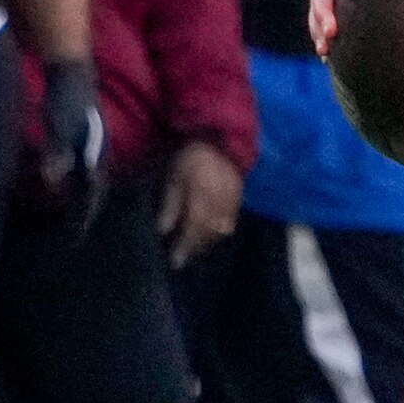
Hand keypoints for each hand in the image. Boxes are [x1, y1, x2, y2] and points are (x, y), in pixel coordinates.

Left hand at [39, 58, 106, 240]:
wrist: (72, 75)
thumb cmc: (66, 101)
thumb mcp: (60, 126)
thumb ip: (57, 152)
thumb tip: (52, 181)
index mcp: (96, 158)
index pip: (93, 196)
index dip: (84, 218)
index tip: (75, 239)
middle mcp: (98, 158)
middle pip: (93, 194)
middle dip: (84, 215)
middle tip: (72, 237)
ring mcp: (91, 151)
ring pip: (88, 184)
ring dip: (80, 202)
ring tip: (69, 219)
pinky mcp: (81, 145)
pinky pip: (80, 174)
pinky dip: (73, 187)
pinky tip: (64, 190)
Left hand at [158, 140, 244, 264]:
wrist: (221, 139)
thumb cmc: (191, 157)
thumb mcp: (174, 177)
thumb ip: (171, 204)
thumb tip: (164, 231)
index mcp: (203, 197)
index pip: (194, 229)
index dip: (185, 247)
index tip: (175, 262)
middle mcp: (221, 204)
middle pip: (209, 234)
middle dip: (196, 249)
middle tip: (183, 260)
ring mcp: (233, 203)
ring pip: (221, 231)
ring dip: (208, 243)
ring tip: (195, 251)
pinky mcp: (239, 200)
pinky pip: (230, 223)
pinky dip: (218, 233)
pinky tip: (210, 235)